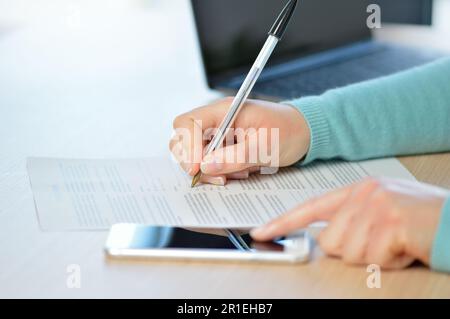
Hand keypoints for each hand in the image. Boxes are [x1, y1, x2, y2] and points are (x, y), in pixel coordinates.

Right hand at [169, 97, 309, 184]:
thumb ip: (235, 157)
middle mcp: (215, 120)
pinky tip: (241, 172)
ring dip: (210, 170)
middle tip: (220, 177)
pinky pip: (208, 162)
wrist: (304, 132)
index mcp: (224, 110)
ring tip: (239, 173)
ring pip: (193, 154)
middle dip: (195, 162)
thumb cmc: (289, 131)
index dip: (186, 146)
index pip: (187, 123)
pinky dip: (220, 172)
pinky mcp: (222, 147)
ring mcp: (217, 134)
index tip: (197, 168)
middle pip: (182, 139)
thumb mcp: (265, 146)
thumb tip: (204, 167)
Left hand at [251, 178, 447, 268]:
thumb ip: (350, 218)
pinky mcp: (391, 222)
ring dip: (373, 257)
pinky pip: (373, 259)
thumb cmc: (419, 218)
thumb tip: (324, 239)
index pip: (310, 207)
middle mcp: (364, 194)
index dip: (283, 221)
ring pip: (348, 252)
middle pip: (329, 241)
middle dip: (353, 250)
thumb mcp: (380, 209)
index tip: (261, 231)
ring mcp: (377, 206)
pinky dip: (390, 262)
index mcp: (357, 189)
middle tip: (381, 241)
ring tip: (395, 242)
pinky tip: (405, 247)